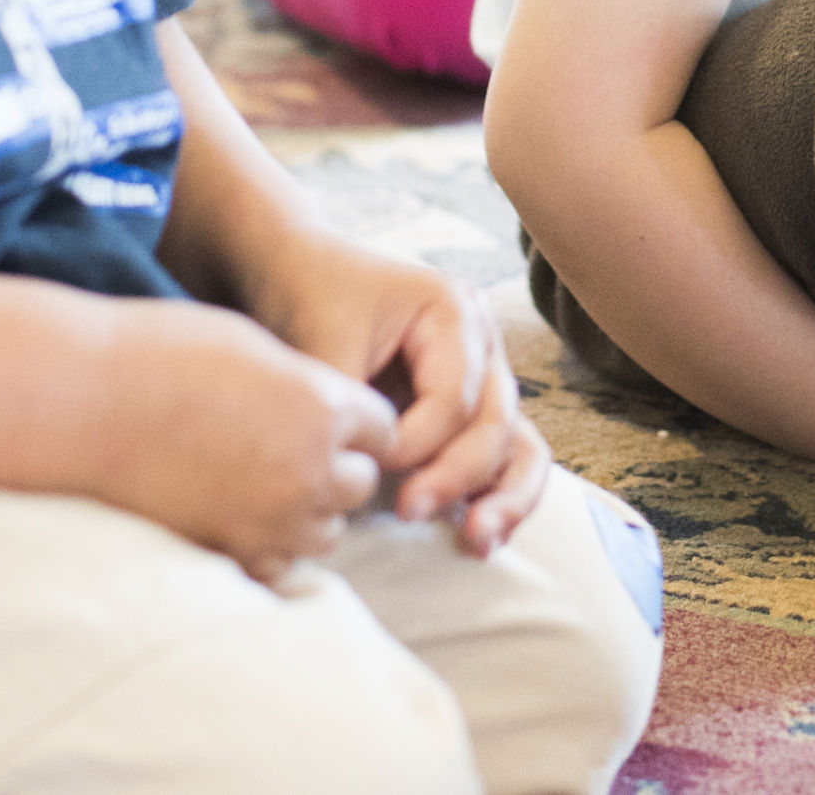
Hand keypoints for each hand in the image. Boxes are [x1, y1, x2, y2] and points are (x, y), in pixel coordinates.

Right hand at [87, 298, 398, 580]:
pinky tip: (235, 515)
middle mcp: (310, 470)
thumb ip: (304, 386)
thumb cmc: (162, 354)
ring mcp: (269, 521)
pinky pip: (278, 566)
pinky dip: (268, 546)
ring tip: (261, 482)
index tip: (329, 416)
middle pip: (359, 484)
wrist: (86, 400)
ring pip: (324, 531)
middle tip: (289, 447)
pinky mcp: (228, 553)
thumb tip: (325, 411)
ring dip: (306, 510)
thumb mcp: (255, 348)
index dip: (356, 421)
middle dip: (336, 466)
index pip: (381, 430)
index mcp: (324, 407)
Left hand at [244, 232, 550, 555]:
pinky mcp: (471, 412)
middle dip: (456, 475)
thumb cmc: (310, 294)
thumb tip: (363, 469)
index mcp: (454, 311)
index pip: (455, 396)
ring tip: (476, 541)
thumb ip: (347, 399)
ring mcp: (484, 378)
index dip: (416, 439)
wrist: (297, 273)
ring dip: (503, 497)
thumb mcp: (322, 335)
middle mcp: (482, 343)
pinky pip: (506, 456)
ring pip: (517, 444)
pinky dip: (500, 496)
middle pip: (495, 423)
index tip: (368, 459)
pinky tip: (482, 538)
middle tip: (407, 510)